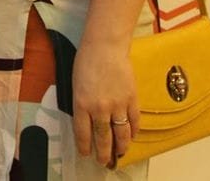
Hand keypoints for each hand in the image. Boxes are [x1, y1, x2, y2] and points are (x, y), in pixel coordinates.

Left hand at [72, 40, 138, 167]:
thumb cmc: (86, 62)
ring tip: (119, 154)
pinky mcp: (132, 99)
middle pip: (103, 138)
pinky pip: (134, 121)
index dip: (85, 147)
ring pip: (121, 134)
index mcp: (81, 104)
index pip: (83, 133)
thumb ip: (81, 105)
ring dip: (121, 147)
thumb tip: (87, 123)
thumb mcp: (75, 85)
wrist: (105, 47)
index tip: (86, 154)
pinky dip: (133, 132)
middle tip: (104, 161)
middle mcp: (99, 108)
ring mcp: (117, 105)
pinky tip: (131, 137)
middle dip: (104, 153)